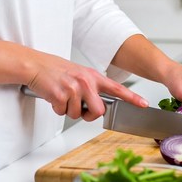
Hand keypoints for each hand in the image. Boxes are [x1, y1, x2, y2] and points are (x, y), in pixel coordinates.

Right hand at [27, 52, 147, 120]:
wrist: (36, 65)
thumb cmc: (58, 71)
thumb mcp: (80, 74)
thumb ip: (92, 88)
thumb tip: (98, 106)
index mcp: (94, 76)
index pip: (117, 89)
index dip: (132, 98)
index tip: (144, 104)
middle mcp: (86, 82)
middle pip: (98, 111)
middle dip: (89, 115)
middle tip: (80, 108)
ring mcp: (74, 89)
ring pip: (78, 115)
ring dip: (69, 110)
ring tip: (63, 97)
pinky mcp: (61, 95)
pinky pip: (63, 112)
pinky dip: (57, 109)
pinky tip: (54, 96)